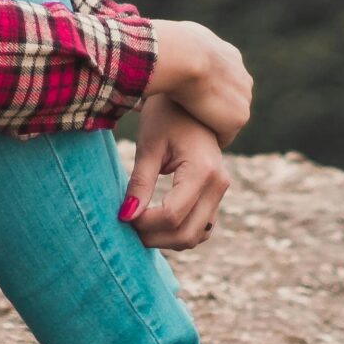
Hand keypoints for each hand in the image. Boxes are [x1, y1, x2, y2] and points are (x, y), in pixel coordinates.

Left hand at [119, 94, 230, 250]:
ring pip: (195, 236)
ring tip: (139, 225)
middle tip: (127, 227)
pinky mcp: (217, 195)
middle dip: (154, 238)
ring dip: (166, 240)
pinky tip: (155, 223)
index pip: (172, 215)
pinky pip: (200, 228)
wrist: (192, 103)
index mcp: (203, 170)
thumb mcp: (149, 147)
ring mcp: (221, 191)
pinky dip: (178, 232)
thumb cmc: (165, 118)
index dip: (144, 223)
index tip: (122, 215)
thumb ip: (140, 183)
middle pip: (186, 233)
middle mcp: (219, 184)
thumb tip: (126, 217)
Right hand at [142, 18, 251, 147]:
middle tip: (189, 117)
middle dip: (213, 108)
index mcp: (230, 57)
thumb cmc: (174, 45)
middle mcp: (243, 77)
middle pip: (230, 100)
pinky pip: (225, 135)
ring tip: (190, 132)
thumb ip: (186, 41)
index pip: (223, 78)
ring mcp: (243, 99)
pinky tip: (195, 141)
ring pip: (228, 119)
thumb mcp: (183, 35)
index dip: (205, 89)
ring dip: (212, 125)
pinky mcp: (238, 118)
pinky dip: (211, 138)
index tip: (188, 97)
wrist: (185, 57)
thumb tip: (174, 40)